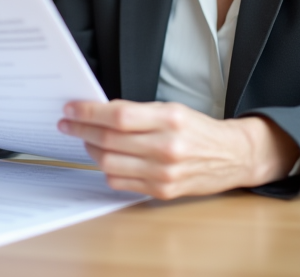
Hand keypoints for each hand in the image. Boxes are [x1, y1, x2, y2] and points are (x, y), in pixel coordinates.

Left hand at [58, 100, 299, 199]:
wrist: (232, 156)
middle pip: (109, 140)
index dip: (89, 112)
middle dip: (81, 130)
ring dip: (90, 151)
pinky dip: (107, 169)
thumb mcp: (172, 110)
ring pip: (110, 163)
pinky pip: (121, 182)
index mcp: (170, 119)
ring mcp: (164, 172)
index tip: (72, 109)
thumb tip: (98, 112)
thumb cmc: (199, 130)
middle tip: (68, 123)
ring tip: (85, 140)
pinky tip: (104, 159)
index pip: (118, 115)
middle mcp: (167, 146)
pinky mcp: (162, 190)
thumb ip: (138, 113)